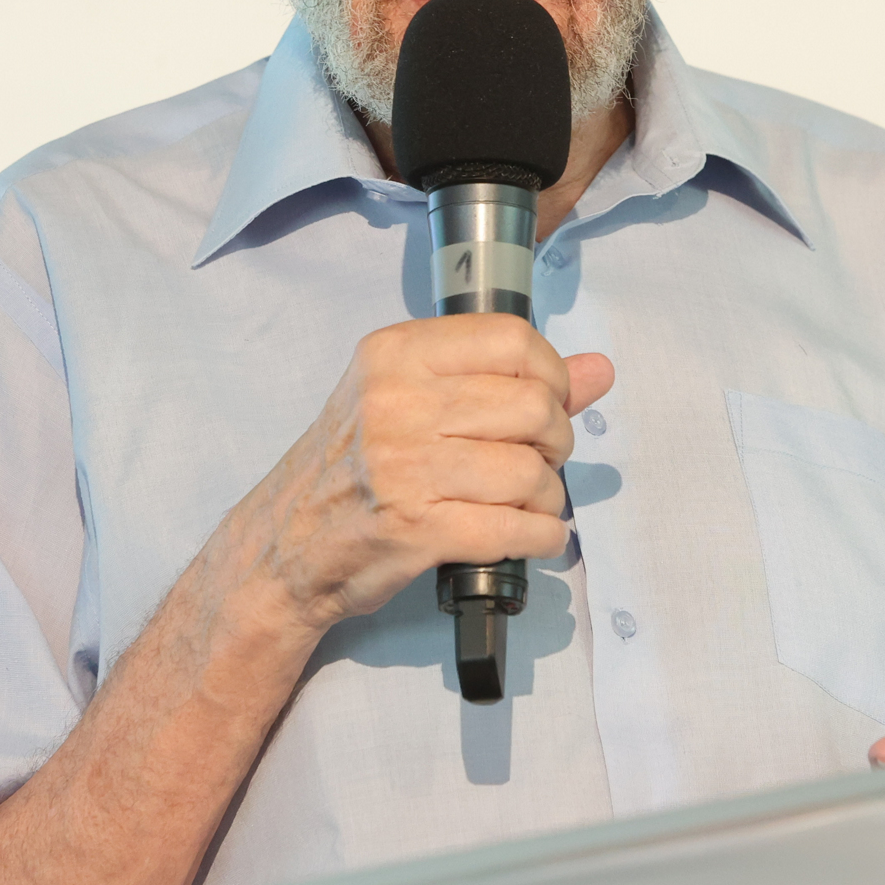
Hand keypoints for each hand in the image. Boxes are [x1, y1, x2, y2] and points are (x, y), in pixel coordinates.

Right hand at [213, 315, 613, 639]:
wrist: (285, 545)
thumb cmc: (355, 467)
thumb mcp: (410, 399)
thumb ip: (506, 380)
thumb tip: (599, 370)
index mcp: (395, 354)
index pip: (511, 339)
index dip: (551, 373)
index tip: (547, 400)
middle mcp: (396, 402)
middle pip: (531, 404)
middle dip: (555, 440)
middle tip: (539, 458)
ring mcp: (403, 467)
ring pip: (529, 470)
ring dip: (548, 496)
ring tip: (530, 502)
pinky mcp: (414, 529)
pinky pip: (515, 528)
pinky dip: (540, 536)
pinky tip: (530, 535)